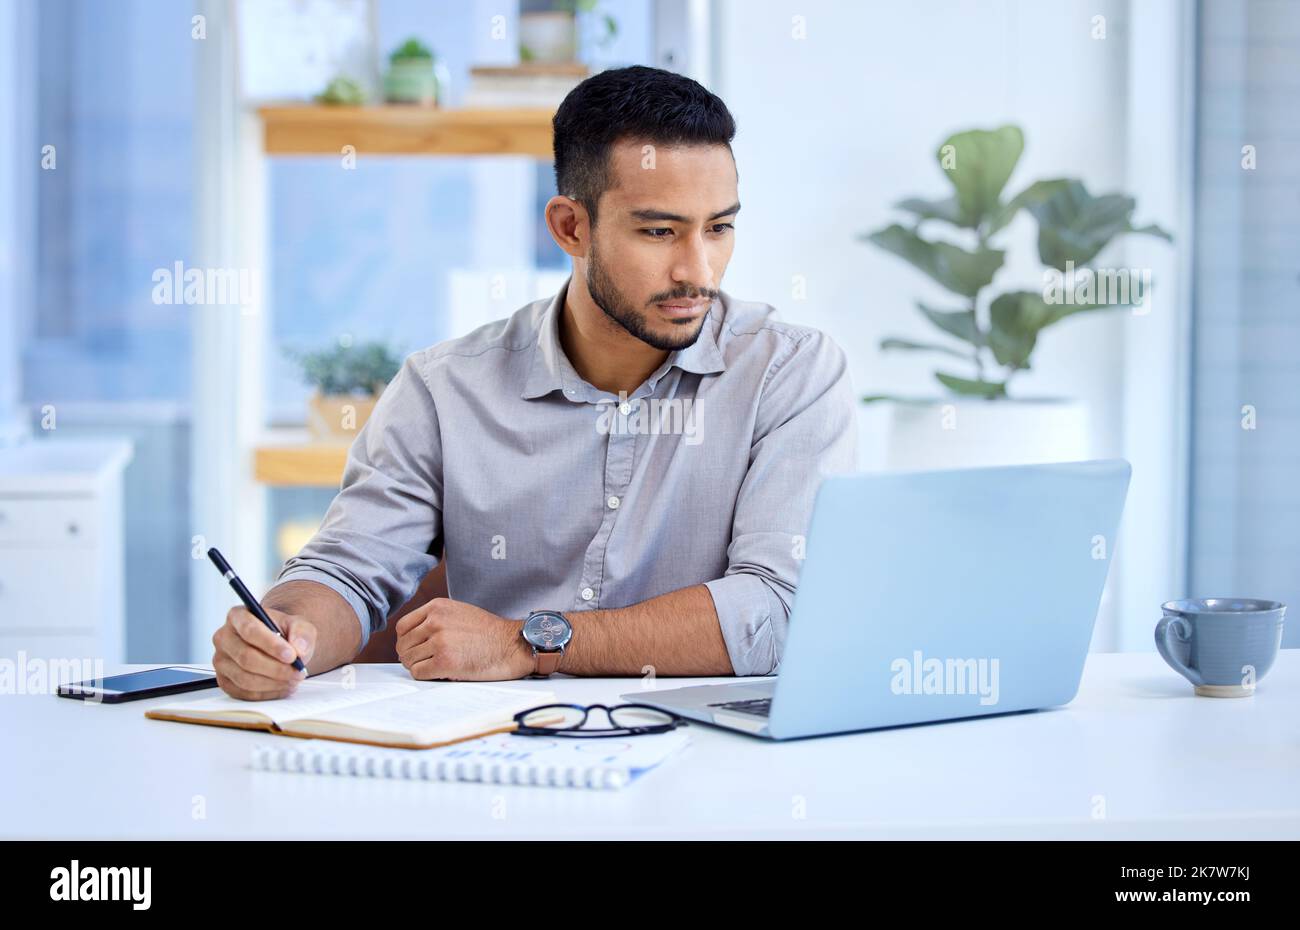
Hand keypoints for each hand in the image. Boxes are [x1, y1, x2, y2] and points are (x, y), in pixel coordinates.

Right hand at [212, 607, 314, 699]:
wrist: (277, 645)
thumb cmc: (284, 633)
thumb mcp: (299, 625)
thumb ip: (302, 633)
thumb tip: (299, 650)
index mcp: (238, 616)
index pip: (250, 630)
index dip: (271, 645)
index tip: (292, 656)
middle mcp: (224, 637)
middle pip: (246, 658)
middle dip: (276, 669)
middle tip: (298, 672)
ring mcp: (221, 661)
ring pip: (245, 678)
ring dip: (273, 683)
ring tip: (293, 680)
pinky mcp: (224, 681)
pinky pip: (244, 693)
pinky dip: (267, 693)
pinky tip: (283, 687)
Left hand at [394, 597, 532, 680]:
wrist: (512, 645)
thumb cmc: (489, 633)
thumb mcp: (459, 613)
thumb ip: (435, 619)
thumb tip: (412, 638)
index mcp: (437, 607)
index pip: (402, 627)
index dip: (406, 641)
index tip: (415, 649)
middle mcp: (435, 622)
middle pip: (404, 645)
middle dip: (411, 656)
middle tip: (424, 663)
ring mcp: (439, 642)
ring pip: (409, 660)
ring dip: (419, 667)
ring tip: (435, 667)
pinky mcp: (445, 662)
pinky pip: (418, 673)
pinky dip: (425, 676)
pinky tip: (440, 673)